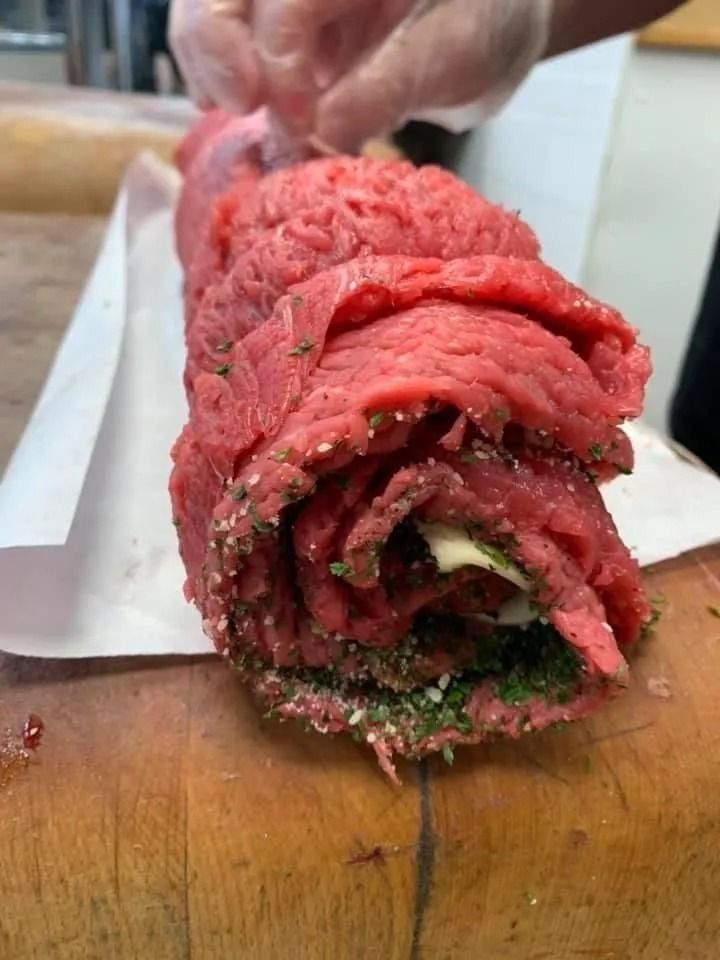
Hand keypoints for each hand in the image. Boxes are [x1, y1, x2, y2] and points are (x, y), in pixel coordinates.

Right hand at [170, 0, 551, 150]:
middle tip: (240, 109)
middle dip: (214, 44)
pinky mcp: (284, 10)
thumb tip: (316, 133)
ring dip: (207, 58)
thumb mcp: (456, 55)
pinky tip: (239, 103)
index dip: (278, 64)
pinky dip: (221, 67)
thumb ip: (387, 89)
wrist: (499, 17)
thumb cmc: (490, 23)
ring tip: (233, 108)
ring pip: (210, 2)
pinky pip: (228, 29)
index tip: (299, 128)